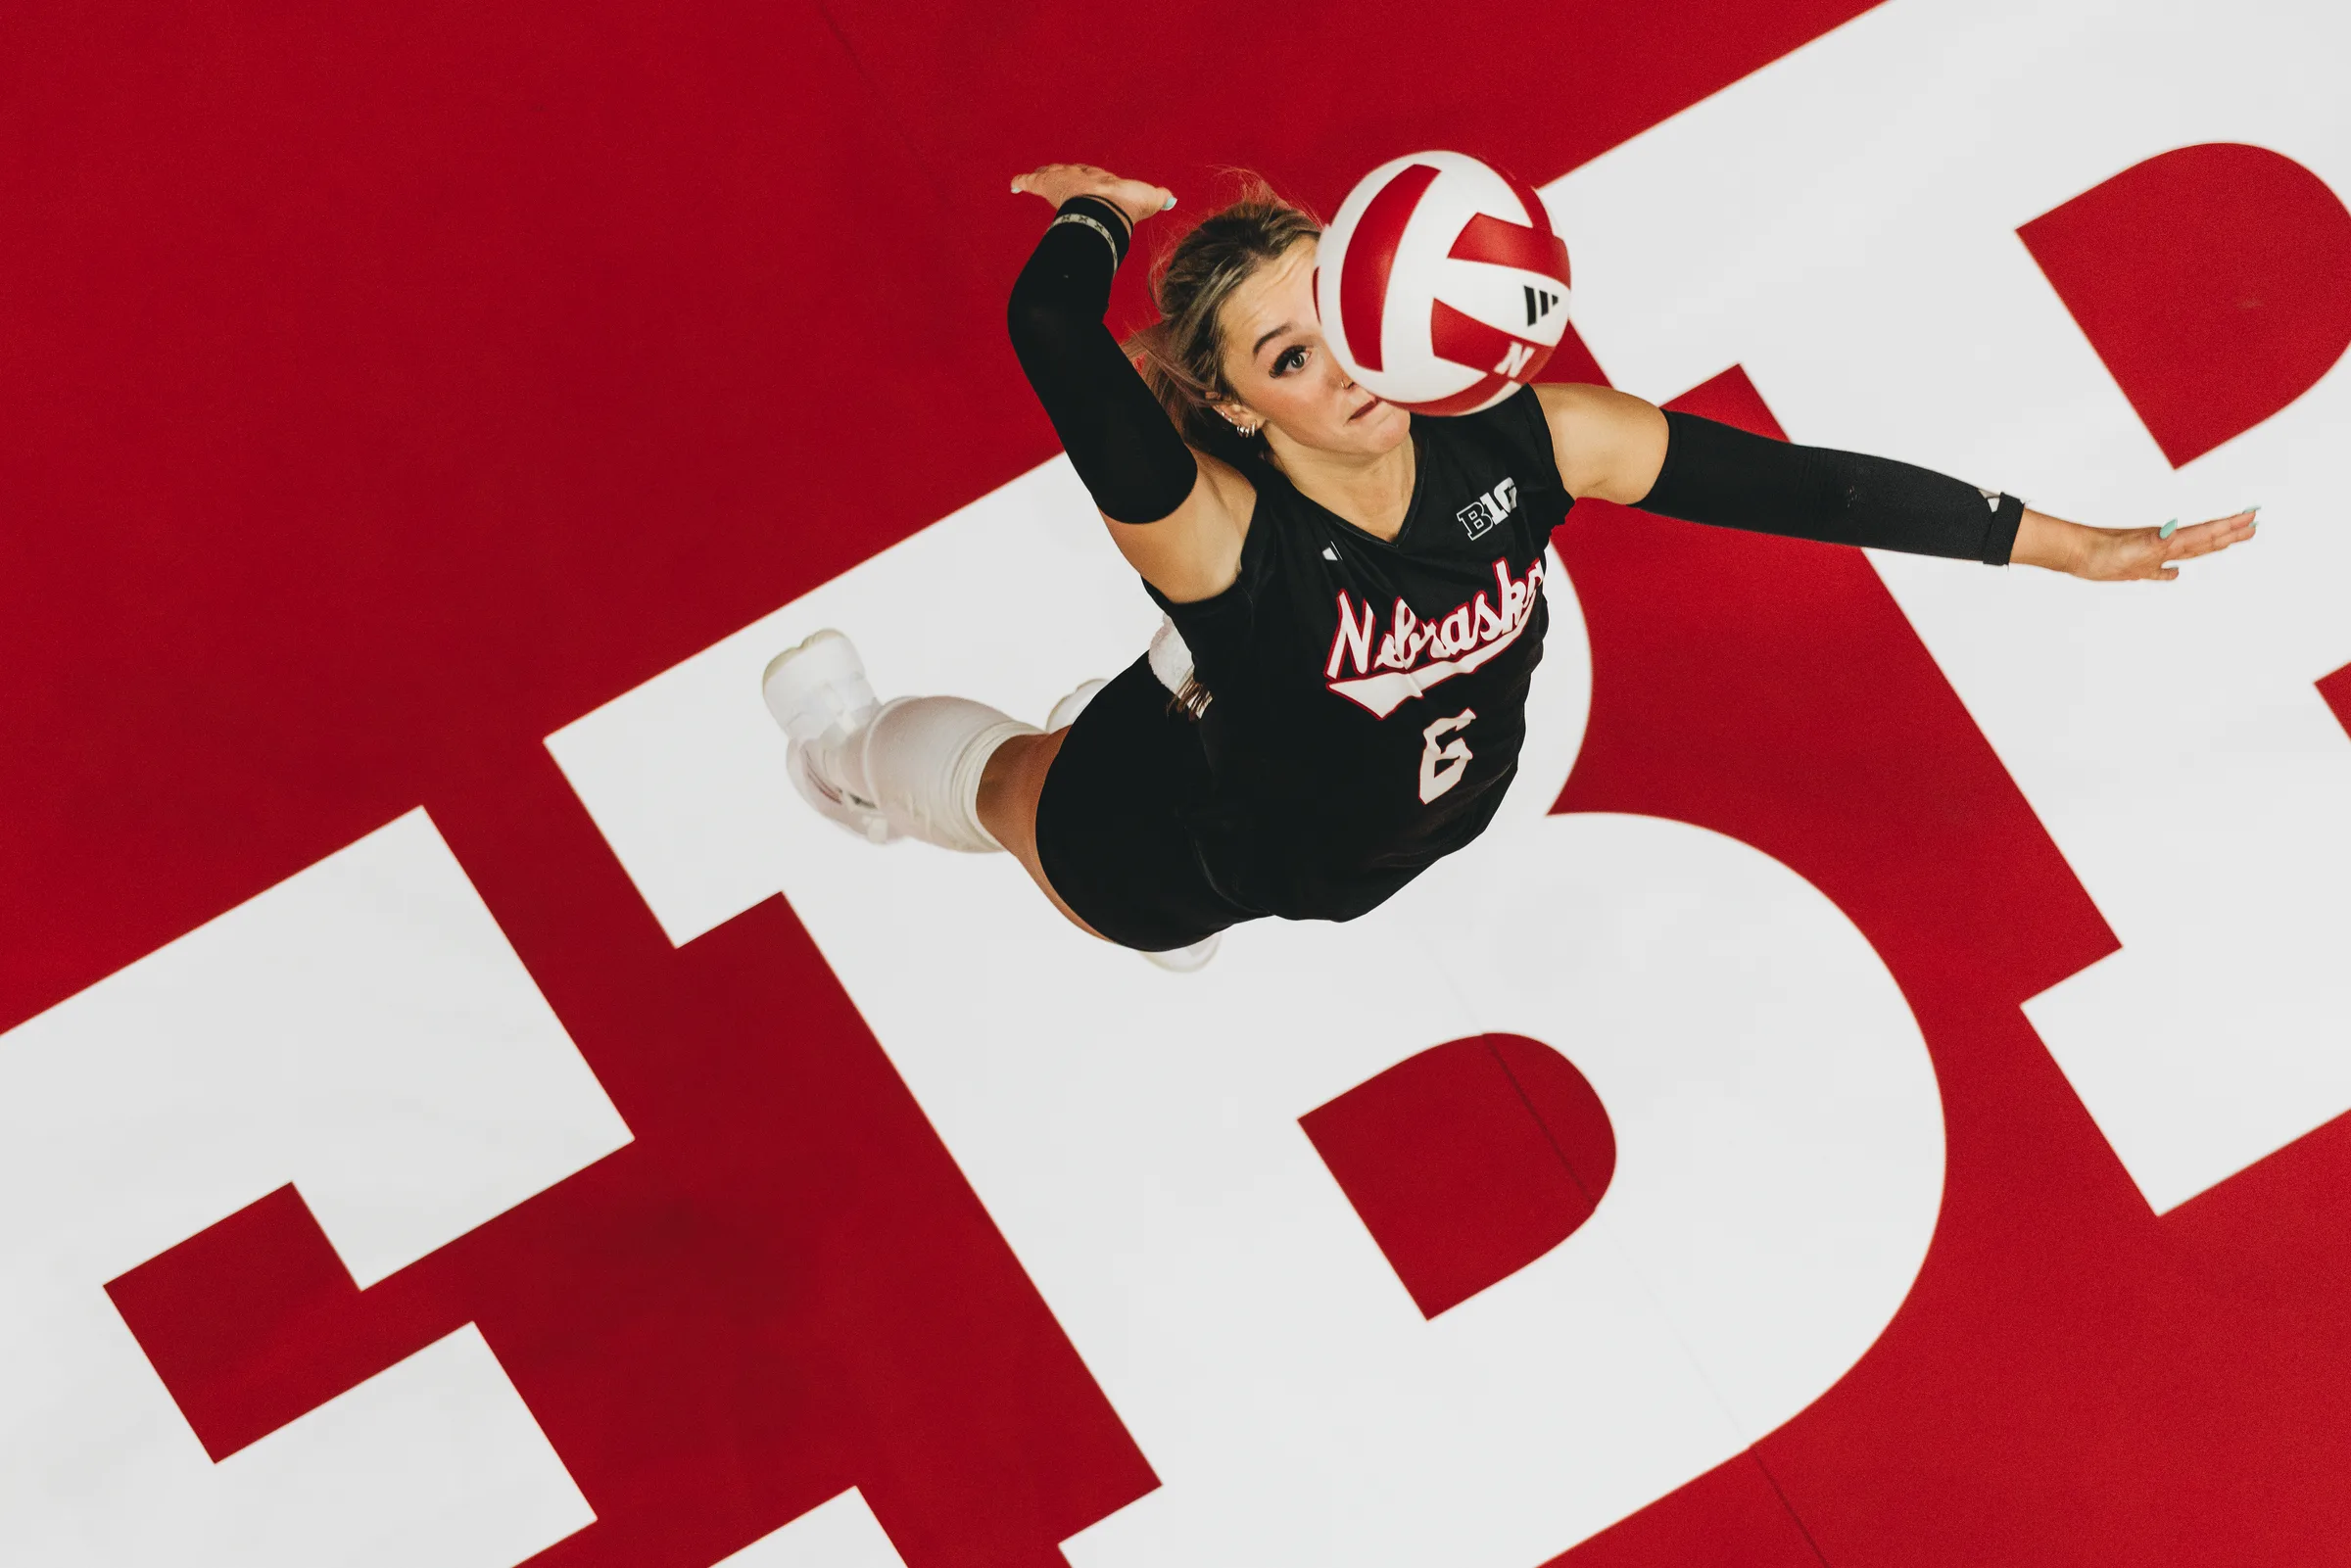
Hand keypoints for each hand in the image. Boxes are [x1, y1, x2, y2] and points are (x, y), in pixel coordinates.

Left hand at [1009, 163, 1174, 230]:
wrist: (1107, 205)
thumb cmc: (1126, 204)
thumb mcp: (1146, 201)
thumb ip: (1157, 198)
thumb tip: (1171, 198)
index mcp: (1102, 181)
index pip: (1092, 177)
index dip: (1089, 178)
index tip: (1088, 182)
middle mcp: (1082, 176)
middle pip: (1071, 172)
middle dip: (1066, 173)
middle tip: (1059, 174)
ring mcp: (1064, 179)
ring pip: (1051, 174)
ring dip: (1045, 176)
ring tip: (1037, 177)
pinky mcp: (1048, 183)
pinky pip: (1031, 181)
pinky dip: (1021, 181)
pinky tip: (1013, 184)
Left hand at [2016, 506, 2259, 580]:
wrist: (2076, 552)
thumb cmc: (2102, 550)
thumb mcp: (2133, 547)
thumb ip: (2155, 540)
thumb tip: (2174, 529)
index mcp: (2169, 539)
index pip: (2206, 532)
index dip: (2230, 526)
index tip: (2254, 517)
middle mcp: (2164, 544)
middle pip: (2204, 539)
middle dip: (2230, 533)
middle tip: (2254, 526)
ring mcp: (2151, 556)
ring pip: (2188, 552)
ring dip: (2210, 547)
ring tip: (2228, 542)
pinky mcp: (2135, 568)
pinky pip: (2159, 571)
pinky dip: (2170, 573)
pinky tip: (2175, 574)